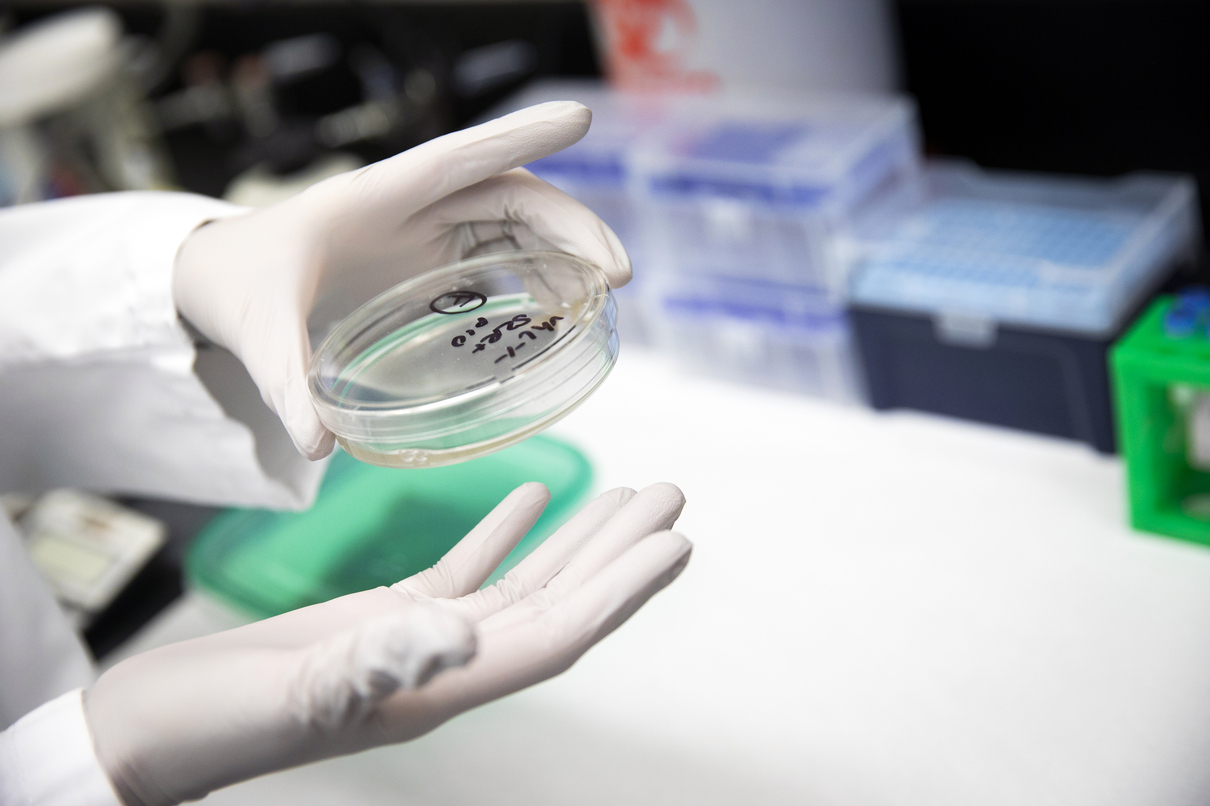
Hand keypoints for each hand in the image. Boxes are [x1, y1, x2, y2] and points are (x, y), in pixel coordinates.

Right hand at [84, 482, 689, 805]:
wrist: (146, 735)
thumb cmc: (206, 726)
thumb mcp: (290, 692)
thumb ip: (374, 664)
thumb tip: (459, 632)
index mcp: (440, 690)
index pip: (556, 633)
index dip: (620, 592)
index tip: (676, 545)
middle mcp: (444, 667)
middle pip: (555, 604)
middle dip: (618, 553)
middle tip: (674, 497)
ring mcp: (415, 641)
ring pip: (518, 583)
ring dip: (575, 539)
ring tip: (628, 494)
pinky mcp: (379, 617)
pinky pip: (461, 570)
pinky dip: (501, 532)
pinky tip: (531, 496)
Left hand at [173, 101, 629, 459]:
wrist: (217, 279)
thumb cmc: (239, 281)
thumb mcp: (257, 326)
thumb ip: (286, 379)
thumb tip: (319, 445)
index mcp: (378, 197)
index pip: (459, 158)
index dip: (519, 138)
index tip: (579, 119)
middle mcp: (414, 210)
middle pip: (511, 199)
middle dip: (571, 228)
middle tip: (617, 276)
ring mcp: (426, 237)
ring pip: (516, 230)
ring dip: (564, 258)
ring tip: (598, 302)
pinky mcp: (430, 269)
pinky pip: (499, 264)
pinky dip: (537, 283)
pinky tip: (555, 318)